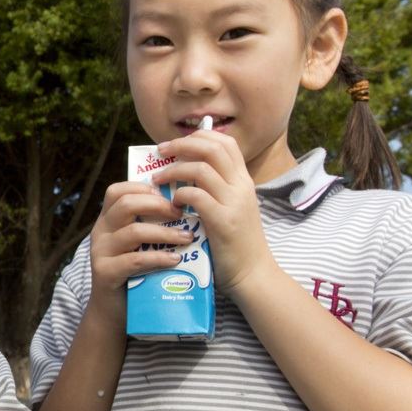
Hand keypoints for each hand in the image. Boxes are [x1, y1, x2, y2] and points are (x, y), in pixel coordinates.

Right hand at [90, 181, 190, 323]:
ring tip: (187, 237)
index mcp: (107, 220)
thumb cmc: (134, 273)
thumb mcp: (138, 244)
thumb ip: (149, 225)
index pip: (118, 191)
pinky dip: (159, 258)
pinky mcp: (105, 272)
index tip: (168, 195)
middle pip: (125, 204)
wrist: (114, 310)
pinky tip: (176, 260)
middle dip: (158, 205)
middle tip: (181, 212)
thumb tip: (184, 205)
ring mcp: (101, 252)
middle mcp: (101, 232)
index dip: (143, 187)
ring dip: (165, 233)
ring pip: (133, 232)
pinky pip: (135, 260)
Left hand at [156, 130, 273, 299]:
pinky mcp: (224, 221)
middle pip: (212, 147)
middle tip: (161, 151)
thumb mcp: (230, 208)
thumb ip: (215, 190)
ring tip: (158, 179)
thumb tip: (184, 173)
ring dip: (173, 170)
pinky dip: (179, 194)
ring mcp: (234, 202)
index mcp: (243, 181)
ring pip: (200, 168)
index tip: (176, 144)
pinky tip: (171, 203)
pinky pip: (197, 195)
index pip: (225, 142)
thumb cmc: (235, 243)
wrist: (253, 274)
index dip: (199, 136)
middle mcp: (241, 186)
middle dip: (182, 144)